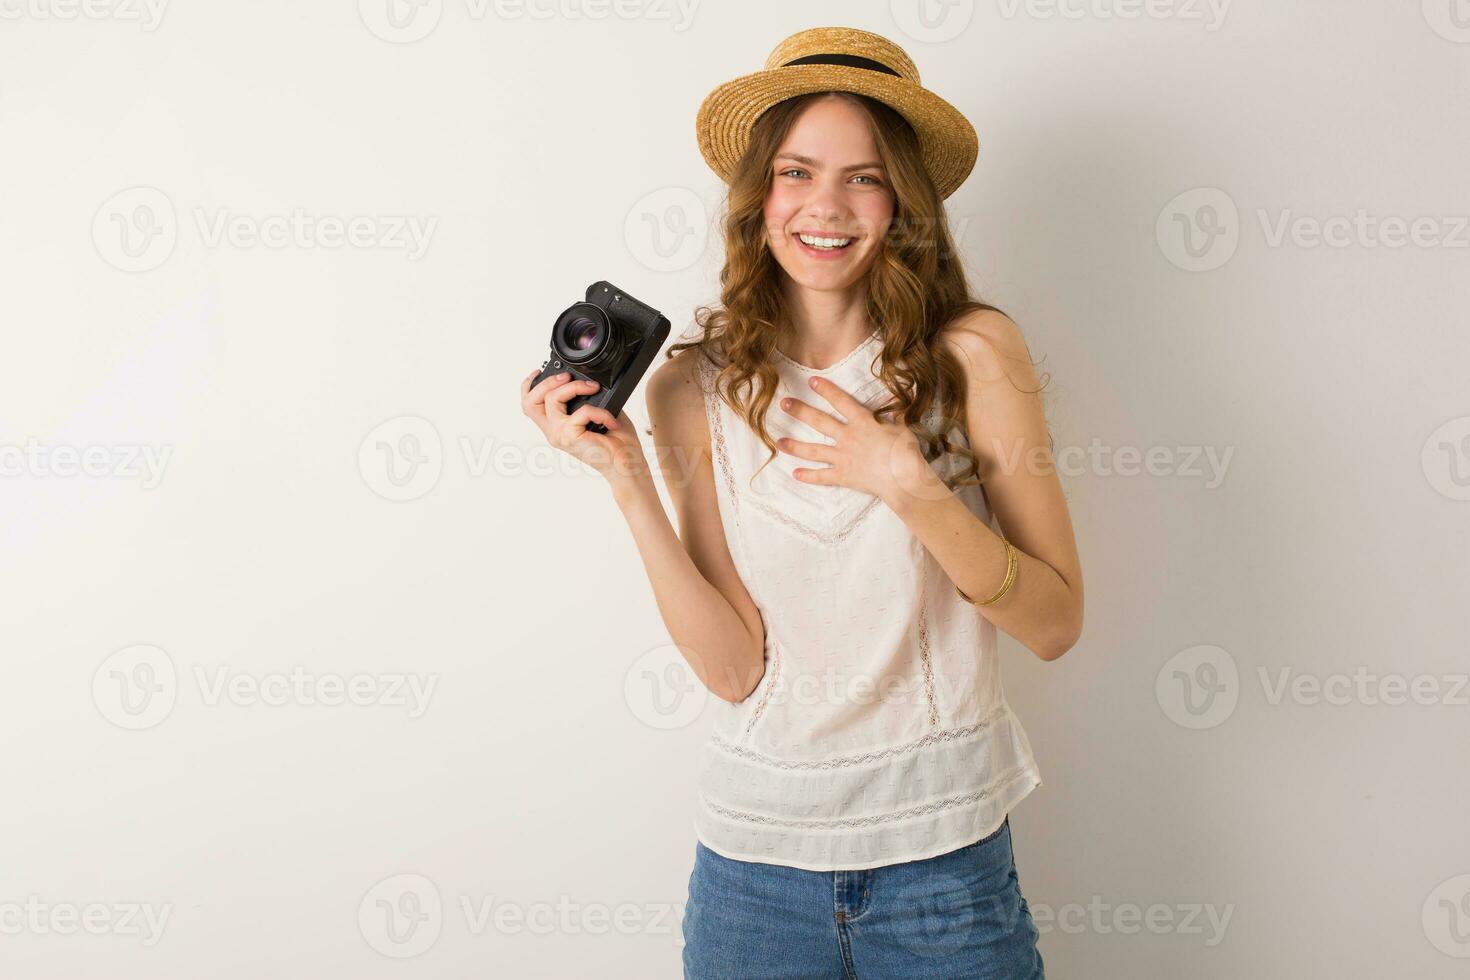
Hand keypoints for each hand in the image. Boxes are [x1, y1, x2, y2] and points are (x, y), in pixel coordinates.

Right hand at [520, 369, 645, 482]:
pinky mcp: (570, 437)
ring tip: (592, 388)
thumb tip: (591, 381)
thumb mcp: (600, 413)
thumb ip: (589, 399)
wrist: (626, 466)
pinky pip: (582, 411)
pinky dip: (599, 411)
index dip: (529, 385)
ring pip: (551, 399)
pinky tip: (610, 419)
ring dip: (574, 387)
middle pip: (531, 401)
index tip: (539, 371)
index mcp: (556, 427)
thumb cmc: (617, 444)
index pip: (529, 406)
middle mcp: (553, 432)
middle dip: (549, 381)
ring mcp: (559, 435)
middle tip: (569, 377)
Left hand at [776, 375, 937, 505]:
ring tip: (778, 442)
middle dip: (800, 411)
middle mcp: (848, 438)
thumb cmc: (906, 452)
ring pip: (814, 451)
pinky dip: (809, 476)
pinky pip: (823, 477)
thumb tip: (894, 408)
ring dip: (795, 446)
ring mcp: (843, 458)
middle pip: (819, 422)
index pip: (841, 401)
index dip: (826, 390)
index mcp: (863, 422)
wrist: (904, 479)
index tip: (811, 381)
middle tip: (784, 403)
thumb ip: (895, 417)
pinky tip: (795, 474)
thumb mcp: (903, 428)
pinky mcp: (844, 476)